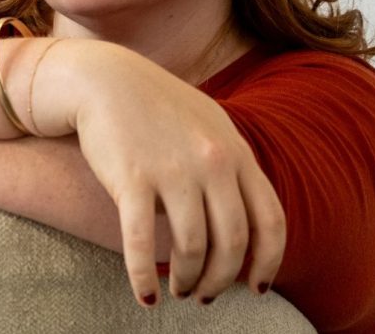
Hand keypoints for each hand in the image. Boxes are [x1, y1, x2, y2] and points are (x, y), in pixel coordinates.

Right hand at [71, 45, 285, 306]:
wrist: (104, 79)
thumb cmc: (157, 107)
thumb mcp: (208, 124)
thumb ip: (232, 163)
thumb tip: (246, 220)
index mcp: (235, 150)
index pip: (270, 220)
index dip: (267, 262)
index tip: (256, 287)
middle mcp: (212, 160)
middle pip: (232, 242)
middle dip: (221, 279)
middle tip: (205, 294)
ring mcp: (173, 169)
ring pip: (192, 248)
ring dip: (187, 280)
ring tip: (177, 289)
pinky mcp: (132, 178)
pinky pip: (141, 242)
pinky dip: (144, 278)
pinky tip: (145, 295)